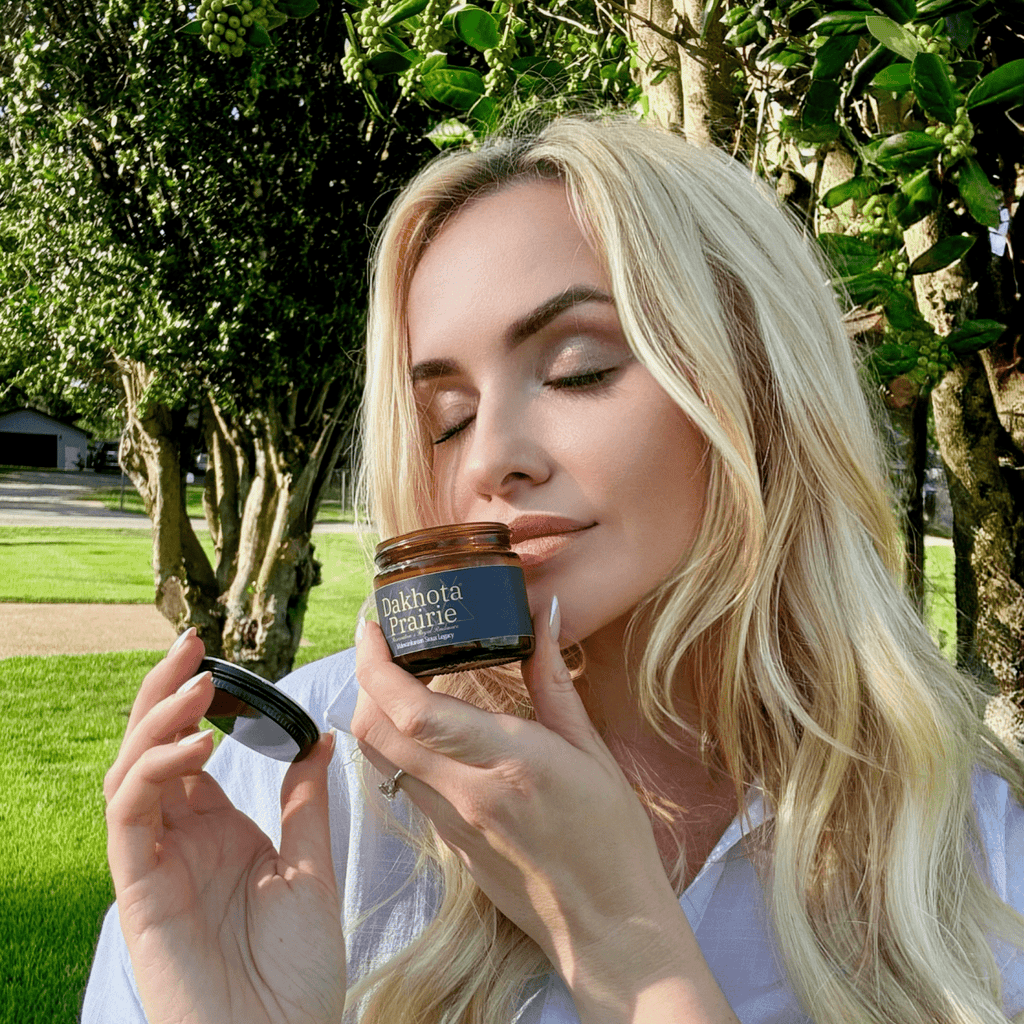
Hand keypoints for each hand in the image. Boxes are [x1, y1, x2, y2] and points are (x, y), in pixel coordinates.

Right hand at [103, 629, 344, 1023]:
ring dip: (158, 722)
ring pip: (130, 773)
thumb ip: (305, 803)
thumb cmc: (296, 972)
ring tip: (197, 687)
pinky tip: (195, 747)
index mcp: (217, 831)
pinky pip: (130, 819)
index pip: (190, 749)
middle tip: (190, 644)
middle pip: (152, 748)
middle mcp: (179, 840)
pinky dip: (154, 774)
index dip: (195, 702)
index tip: (217, 658)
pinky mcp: (137, 892)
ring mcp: (155, 863)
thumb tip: (319, 738)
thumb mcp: (311, 869)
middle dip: (164, 692)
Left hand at [351, 600, 685, 996]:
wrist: (607, 926)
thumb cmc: (612, 837)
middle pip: (376, 732)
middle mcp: (467, 794)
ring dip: (374, 713)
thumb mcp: (591, 750)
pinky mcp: (447, 843)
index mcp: (509, 762)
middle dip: (364, 679)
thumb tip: (544, 615)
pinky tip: (422, 727)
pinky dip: (396, 747)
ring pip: (380, 760)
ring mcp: (450, 823)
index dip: (378, 666)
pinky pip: (403, 784)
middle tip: (381, 643)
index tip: (374, 629)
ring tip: (396, 676)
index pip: (414, 712)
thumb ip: (553, 680)